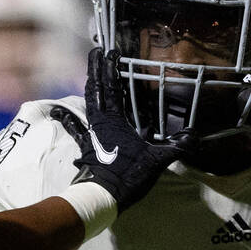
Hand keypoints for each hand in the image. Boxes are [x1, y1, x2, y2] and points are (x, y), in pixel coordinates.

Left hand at [51, 48, 195, 211]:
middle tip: (95, 52)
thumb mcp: (156, 161)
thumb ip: (176, 148)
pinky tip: (55, 111)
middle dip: (96, 69)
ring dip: (88, 87)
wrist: (104, 198)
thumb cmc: (128, 176)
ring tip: (89, 73)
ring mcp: (91, 133)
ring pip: (87, 104)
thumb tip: (195, 139)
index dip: (111, 68)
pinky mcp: (86, 146)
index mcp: (115, 120)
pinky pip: (74, 129)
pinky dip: (66, 118)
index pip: (112, 87)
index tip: (110, 51)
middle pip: (96, 89)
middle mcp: (100, 122)